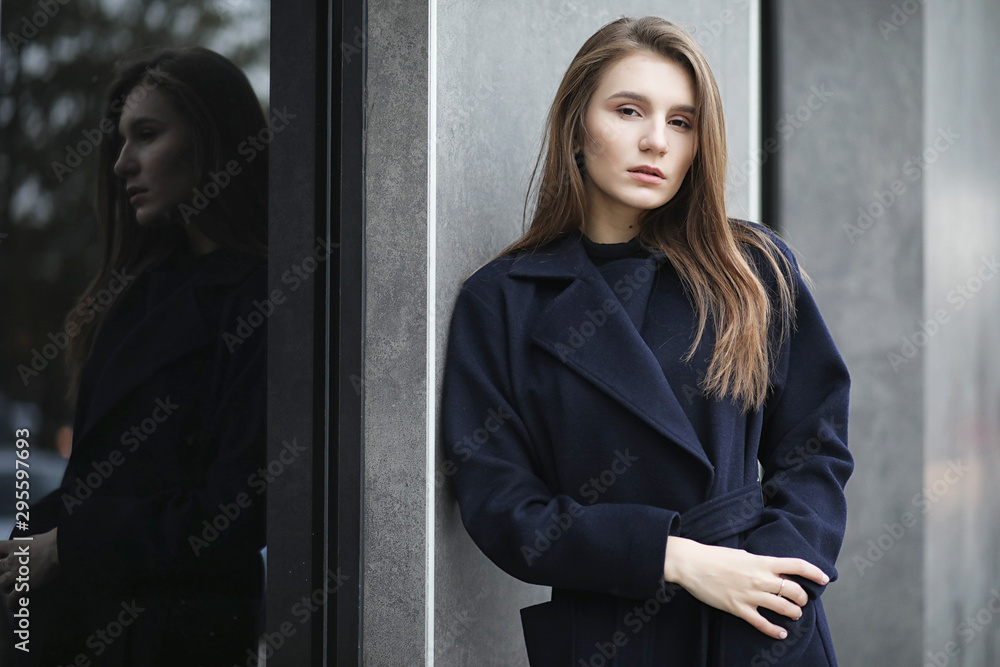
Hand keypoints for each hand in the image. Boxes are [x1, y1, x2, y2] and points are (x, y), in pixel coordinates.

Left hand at [0, 528, 59, 610]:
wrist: (60, 549)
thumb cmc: (53, 540)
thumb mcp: (36, 538)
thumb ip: (28, 543)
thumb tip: (31, 545)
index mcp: (15, 546)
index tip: (1, 557)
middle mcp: (12, 560)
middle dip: (1, 571)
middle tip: (7, 574)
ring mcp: (17, 573)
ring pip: (2, 584)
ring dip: (6, 587)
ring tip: (11, 589)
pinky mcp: (25, 585)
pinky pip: (12, 598)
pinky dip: (11, 604)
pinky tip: (14, 607)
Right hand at [663, 536, 828, 639]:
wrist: (692, 564)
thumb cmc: (715, 556)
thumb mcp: (742, 553)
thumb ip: (759, 563)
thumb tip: (771, 570)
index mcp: (762, 562)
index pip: (796, 565)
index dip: (814, 572)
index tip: (824, 578)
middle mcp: (760, 578)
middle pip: (794, 590)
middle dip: (802, 598)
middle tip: (801, 600)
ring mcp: (750, 595)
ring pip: (783, 608)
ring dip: (793, 612)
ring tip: (794, 614)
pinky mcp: (739, 608)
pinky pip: (762, 623)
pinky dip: (774, 630)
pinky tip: (780, 633)